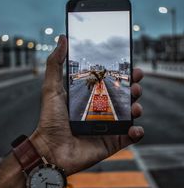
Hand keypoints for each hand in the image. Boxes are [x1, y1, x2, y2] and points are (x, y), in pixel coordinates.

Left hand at [30, 35, 143, 175]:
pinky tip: (135, 128)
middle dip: (134, 88)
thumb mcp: (51, 87)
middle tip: (136, 84)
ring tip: (135, 106)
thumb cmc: (50, 119)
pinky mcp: (111, 142)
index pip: (111, 82)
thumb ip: (56, 63)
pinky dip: (137, 132)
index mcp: (91, 96)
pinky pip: (130, 137)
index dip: (123, 75)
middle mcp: (101, 110)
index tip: (131, 67)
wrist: (50, 149)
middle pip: (124, 96)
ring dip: (137, 108)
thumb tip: (62, 38)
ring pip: (130, 114)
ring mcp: (108, 126)